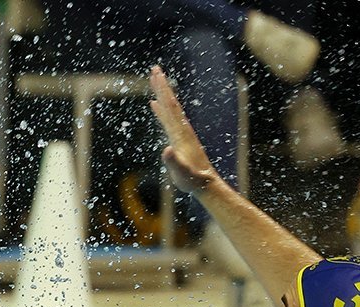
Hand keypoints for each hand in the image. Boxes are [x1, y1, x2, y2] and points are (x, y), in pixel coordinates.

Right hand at [148, 66, 221, 194]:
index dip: (163, 92)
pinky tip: (154, 104)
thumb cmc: (192, 180)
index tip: (156, 76)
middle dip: (162, 86)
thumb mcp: (182, 173)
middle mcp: (182, 130)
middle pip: (170, 103)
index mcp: (180, 134)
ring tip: (154, 80)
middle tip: (154, 69)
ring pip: (169, 108)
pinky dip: (160, 109)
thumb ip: (174, 162)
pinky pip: (167, 119)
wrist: (205, 184)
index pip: (170, 108)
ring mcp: (181, 133)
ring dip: (162, 94)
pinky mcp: (178, 138)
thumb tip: (166, 150)